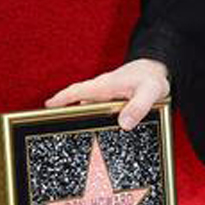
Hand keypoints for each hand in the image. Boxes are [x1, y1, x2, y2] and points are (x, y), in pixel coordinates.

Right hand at [46, 58, 169, 130]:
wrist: (157, 70)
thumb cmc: (152, 78)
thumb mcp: (150, 92)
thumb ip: (139, 106)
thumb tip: (124, 124)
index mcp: (106, 85)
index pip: (78, 91)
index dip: (61, 99)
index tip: (47, 107)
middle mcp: (102, 90)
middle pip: (79, 101)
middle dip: (66, 112)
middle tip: (56, 128)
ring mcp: (106, 95)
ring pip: (88, 107)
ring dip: (80, 117)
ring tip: (75, 135)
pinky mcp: (112, 100)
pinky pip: (98, 109)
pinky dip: (94, 118)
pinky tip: (96, 130)